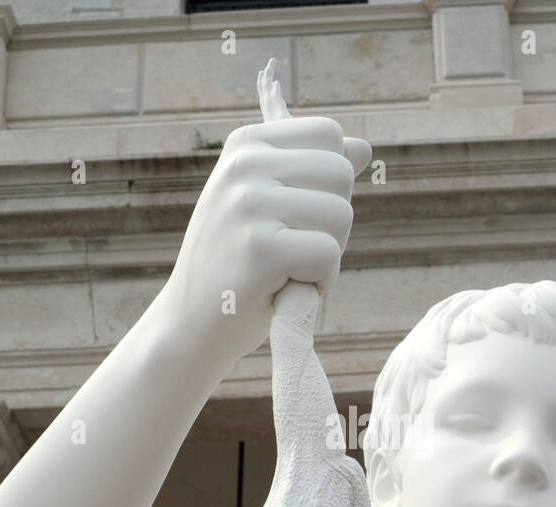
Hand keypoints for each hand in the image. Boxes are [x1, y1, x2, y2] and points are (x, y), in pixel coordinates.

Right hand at [164, 97, 370, 358]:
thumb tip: (364, 147)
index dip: (329, 183)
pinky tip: (285, 289)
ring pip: (341, 215)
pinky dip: (320, 281)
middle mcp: (242, 164)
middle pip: (341, 174)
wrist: (190, 323)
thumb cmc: (238, 263)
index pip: (330, 135)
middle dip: (331, 220)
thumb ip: (314, 173)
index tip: (292, 214)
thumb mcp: (270, 205)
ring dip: (327, 254)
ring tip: (285, 269)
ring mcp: (249, 204)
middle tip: (290, 249)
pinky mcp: (261, 248)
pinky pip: (329, 254)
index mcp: (245, 144)